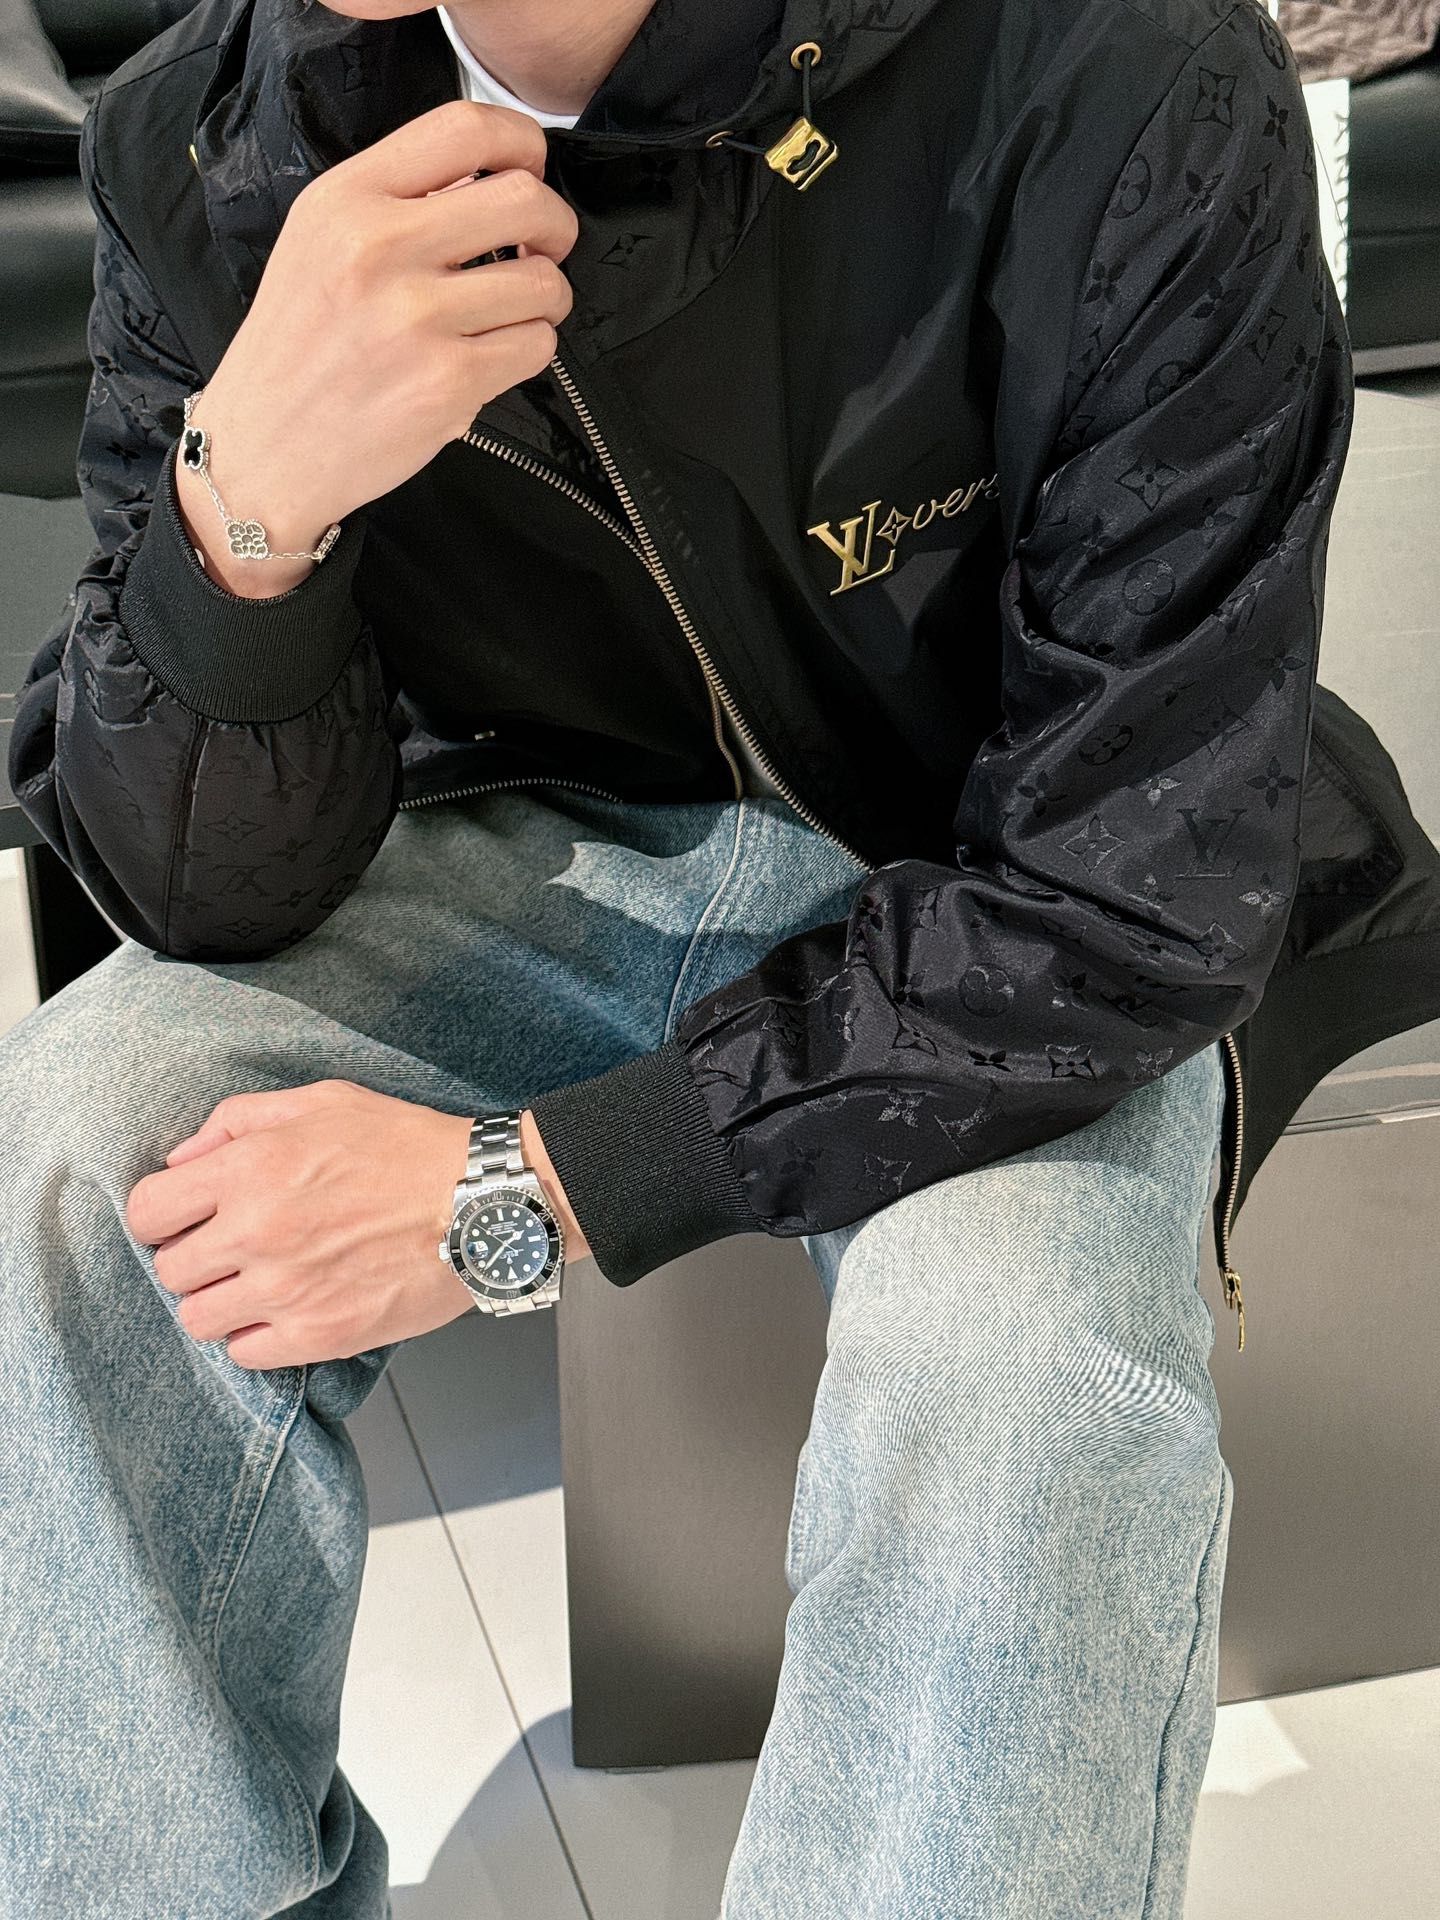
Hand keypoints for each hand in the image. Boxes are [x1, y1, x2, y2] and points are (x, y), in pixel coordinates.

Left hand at [123, 1080, 584, 1369]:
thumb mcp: (323, 1101)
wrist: (483, 1199)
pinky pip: (246, 1355)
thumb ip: (240, 1120)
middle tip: (234, 1251)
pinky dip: (259, 1338)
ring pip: (199, 1320)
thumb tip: (185, 1158)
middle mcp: (259, 1232)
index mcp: (252, 1168)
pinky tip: (290, 1310)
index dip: (162, 1215)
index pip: (148, 1210)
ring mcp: (288, 1289)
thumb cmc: (409, 1146)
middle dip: (196, 1259)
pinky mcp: (322, 1333)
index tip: (186, 1219)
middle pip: (170, 1271)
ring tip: (260, 1285)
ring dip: (221, 1304)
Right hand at [184, 95, 578, 587]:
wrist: (263, 448)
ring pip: (544, 283)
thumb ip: (396, 199)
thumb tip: (486, 176)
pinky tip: (494, 356)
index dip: (524, 145)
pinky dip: (530, 350)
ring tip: (513, 314)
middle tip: (543, 251)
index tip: (530, 171)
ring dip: (546, 300)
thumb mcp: (320, 241)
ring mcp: (416, 319)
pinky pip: (536, 347)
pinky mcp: (447, 383)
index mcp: (348, 199)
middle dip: (555, 227)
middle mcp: (381, 248)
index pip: (466, 127)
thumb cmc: (299, 347)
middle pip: (525, 200)